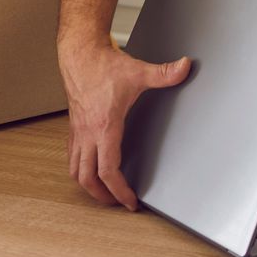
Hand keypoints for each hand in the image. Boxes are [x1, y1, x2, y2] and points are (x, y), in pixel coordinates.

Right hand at [60, 38, 189, 209]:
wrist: (80, 53)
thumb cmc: (104, 65)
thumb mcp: (138, 71)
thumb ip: (164, 73)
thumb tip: (185, 67)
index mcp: (104, 126)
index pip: (108, 170)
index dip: (119, 191)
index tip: (131, 201)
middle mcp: (87, 133)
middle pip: (87, 178)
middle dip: (102, 196)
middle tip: (119, 203)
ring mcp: (77, 131)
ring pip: (75, 170)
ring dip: (88, 186)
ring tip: (104, 192)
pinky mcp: (73, 126)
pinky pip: (71, 156)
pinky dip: (80, 168)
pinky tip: (91, 167)